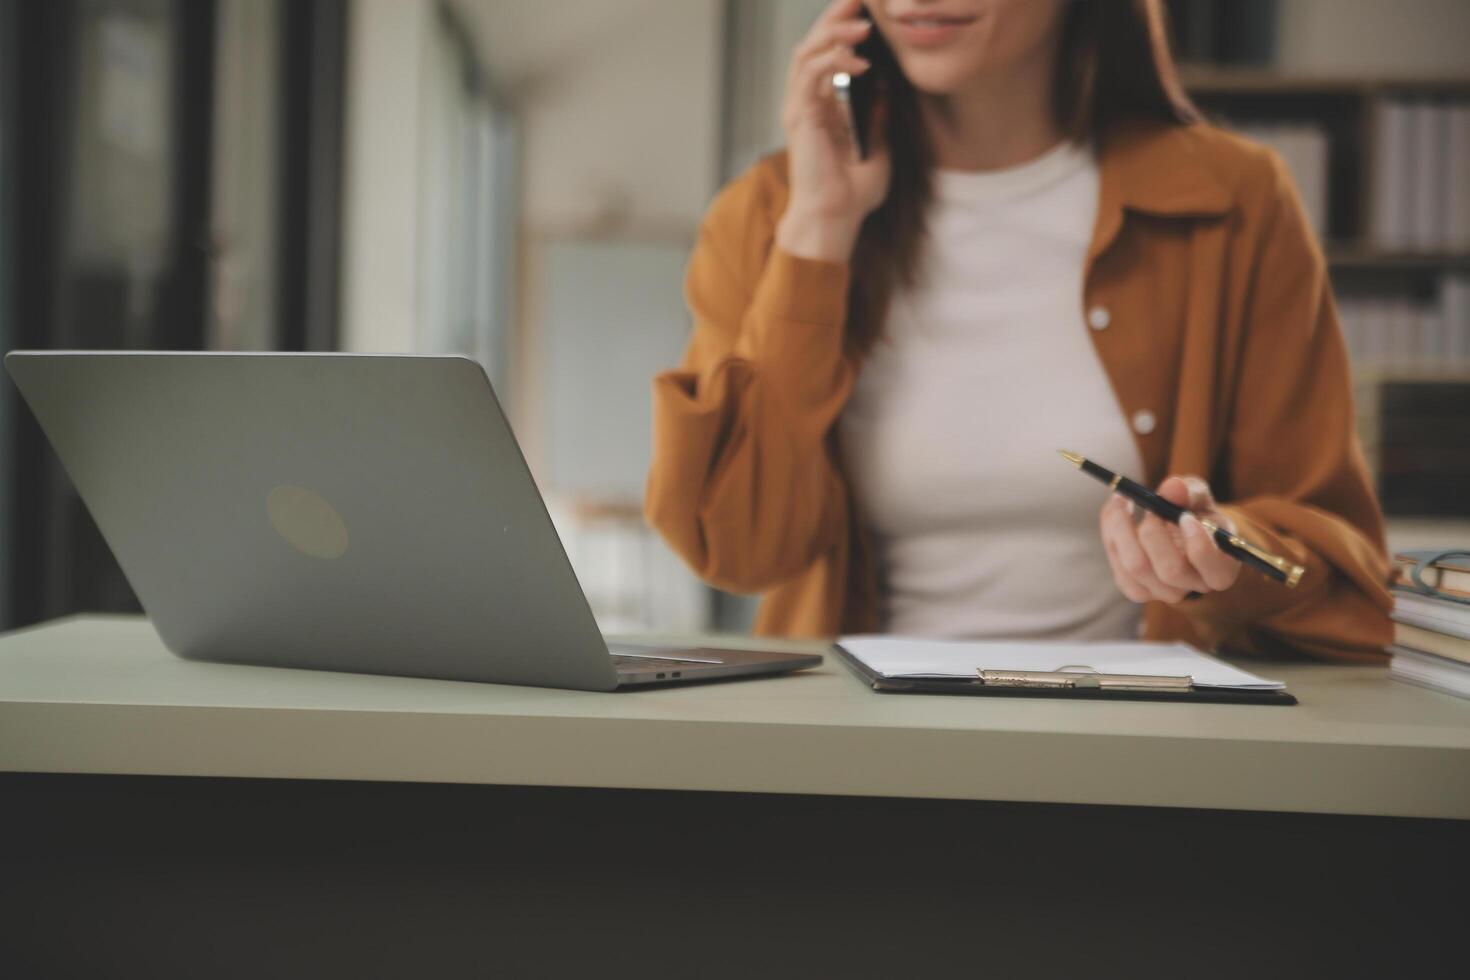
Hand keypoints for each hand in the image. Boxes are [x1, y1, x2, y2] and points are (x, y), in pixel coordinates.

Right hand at [776, 0, 892, 262]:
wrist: (835, 220)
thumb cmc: (852, 193)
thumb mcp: (877, 146)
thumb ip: (876, 116)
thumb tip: (884, 86)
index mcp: (819, 106)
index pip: (825, 53)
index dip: (841, 28)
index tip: (866, 10)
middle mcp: (804, 103)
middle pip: (811, 44)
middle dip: (834, 18)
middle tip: (859, 0)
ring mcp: (798, 110)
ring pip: (805, 54)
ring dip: (833, 35)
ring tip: (862, 27)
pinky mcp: (798, 120)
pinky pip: (809, 78)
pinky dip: (832, 63)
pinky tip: (859, 63)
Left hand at [1100, 475, 1241, 604]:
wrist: (1178, 533)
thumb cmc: (1194, 513)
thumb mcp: (1199, 498)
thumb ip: (1190, 491)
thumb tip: (1172, 487)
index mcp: (1221, 569)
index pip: (1216, 572)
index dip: (1200, 544)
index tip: (1185, 516)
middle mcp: (1194, 586)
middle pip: (1171, 570)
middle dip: (1155, 532)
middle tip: (1150, 505)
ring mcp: (1164, 593)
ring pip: (1137, 567)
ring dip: (1124, 529)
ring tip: (1123, 499)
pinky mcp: (1137, 590)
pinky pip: (1118, 565)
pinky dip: (1111, 535)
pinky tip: (1116, 513)